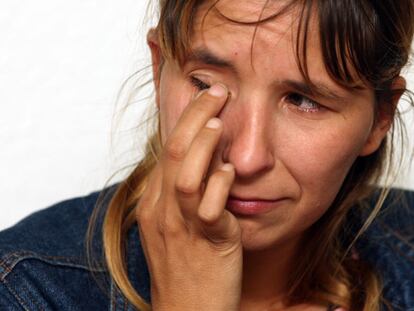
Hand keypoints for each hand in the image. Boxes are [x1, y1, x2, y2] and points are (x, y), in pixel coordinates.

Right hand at [136, 83, 241, 310]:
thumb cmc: (185, 268)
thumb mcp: (175, 226)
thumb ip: (183, 193)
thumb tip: (206, 161)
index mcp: (154, 203)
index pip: (165, 150)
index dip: (184, 120)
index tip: (203, 98)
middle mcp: (162, 210)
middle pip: (173, 152)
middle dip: (194, 116)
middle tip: (216, 92)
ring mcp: (182, 227)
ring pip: (185, 175)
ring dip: (203, 144)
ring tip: (219, 120)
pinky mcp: (207, 243)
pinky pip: (209, 209)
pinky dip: (220, 184)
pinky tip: (231, 171)